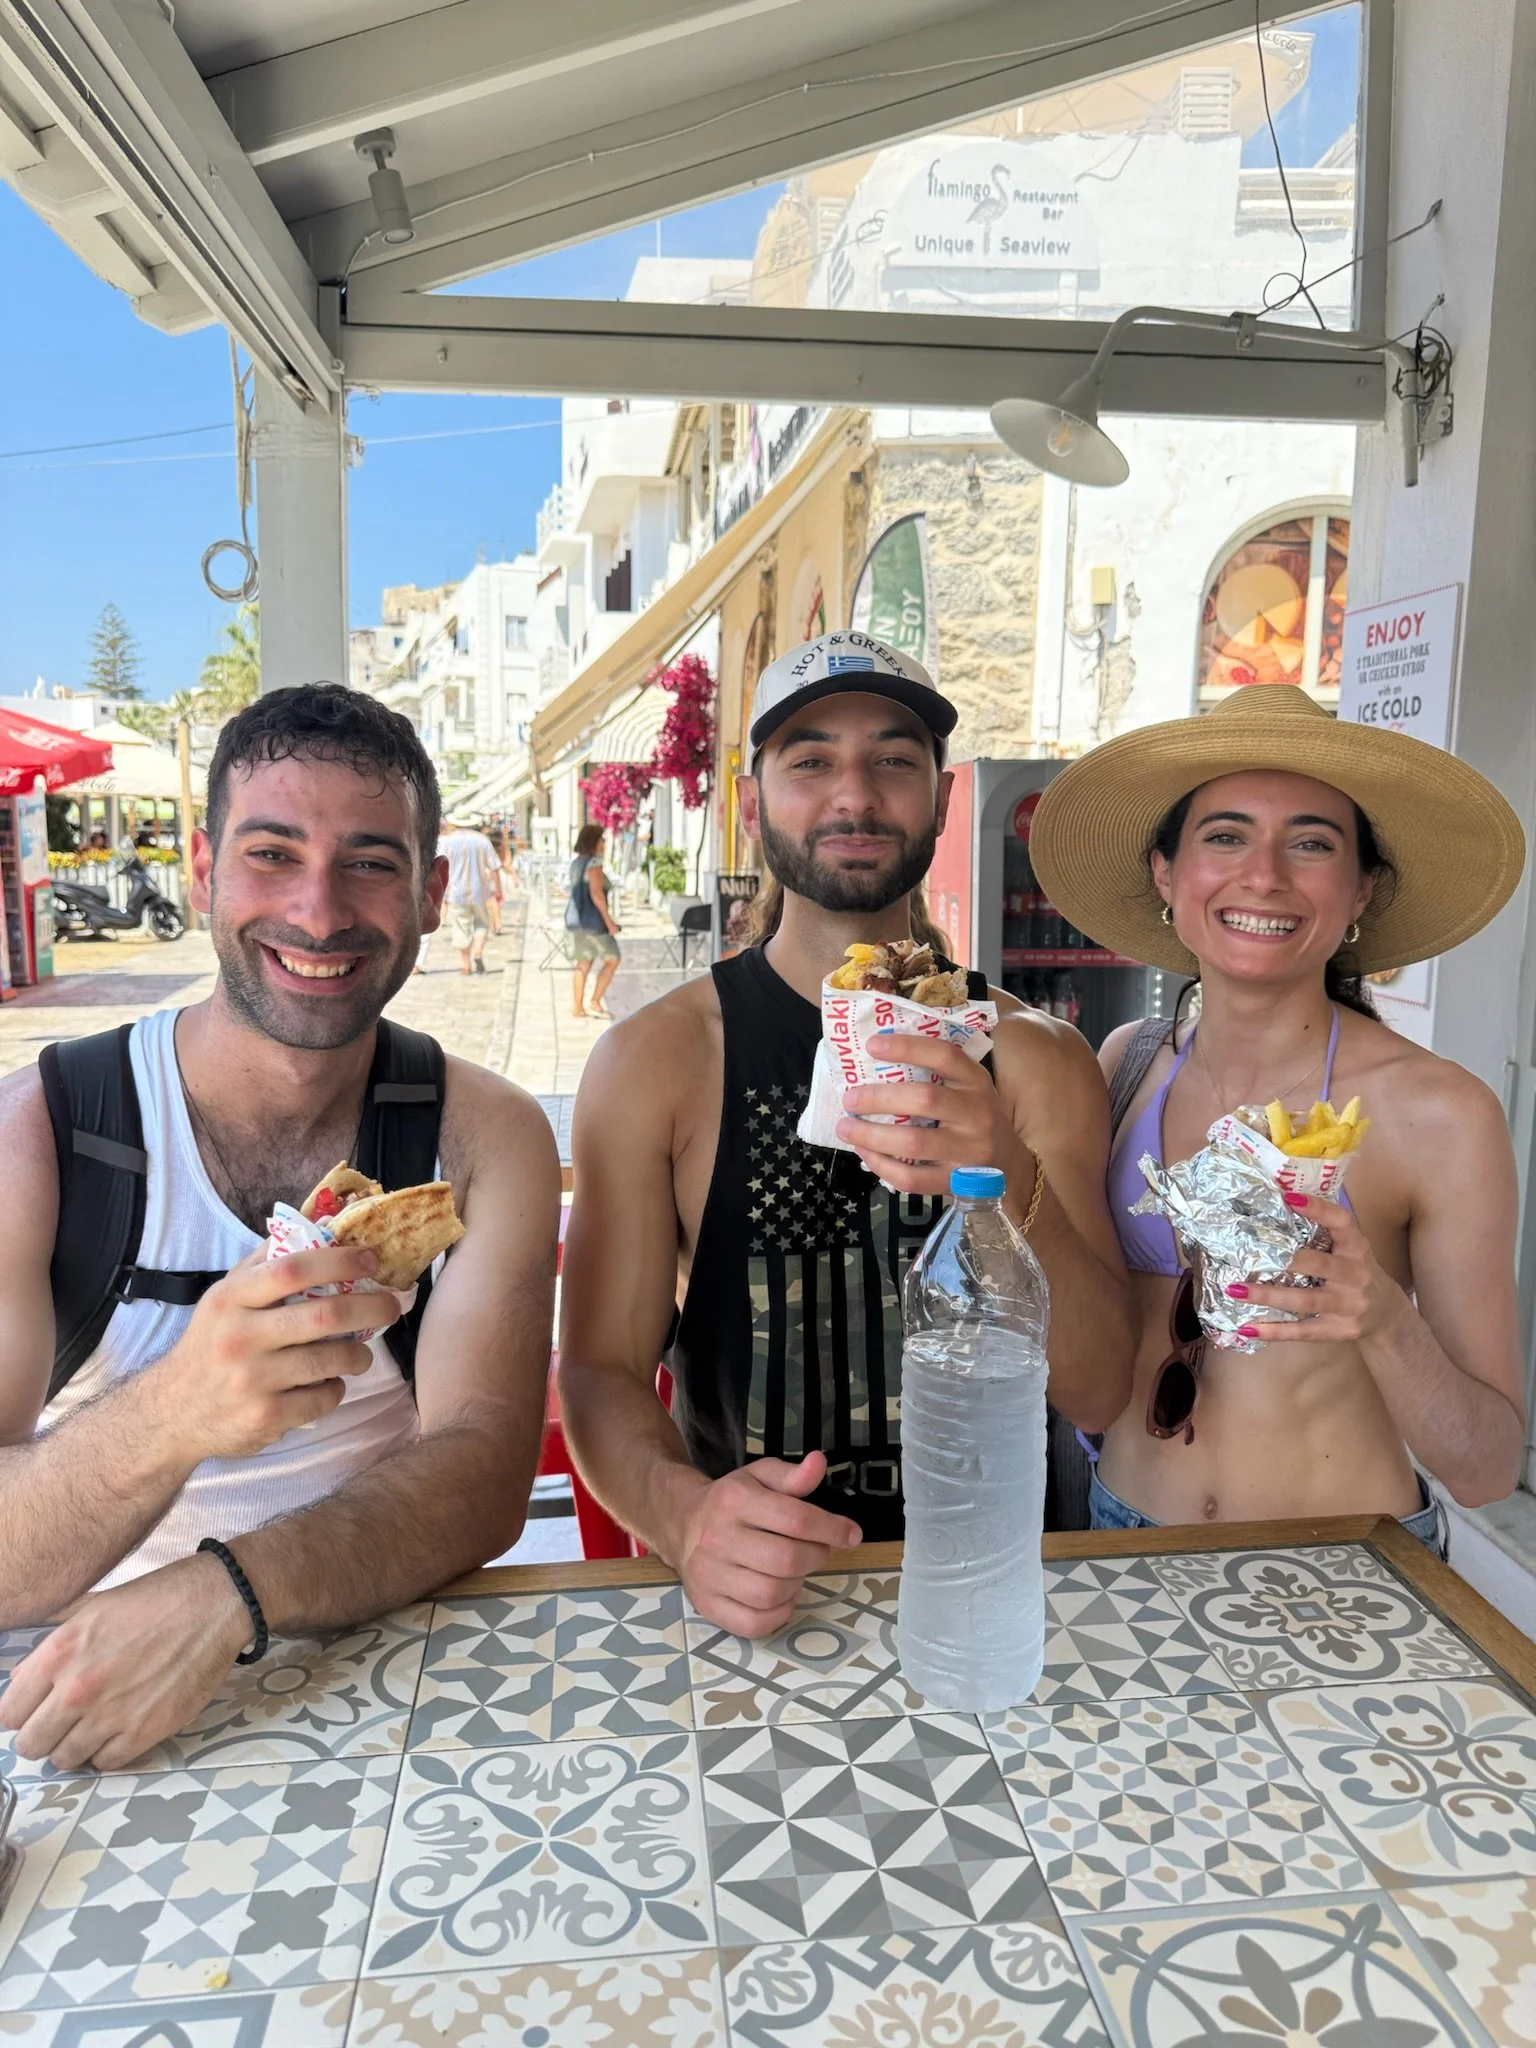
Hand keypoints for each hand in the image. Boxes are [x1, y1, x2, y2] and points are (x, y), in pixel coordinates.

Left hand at [0, 1553, 250, 1770]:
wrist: (213, 1604)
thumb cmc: (154, 1600)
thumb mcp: (90, 1611)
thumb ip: (50, 1650)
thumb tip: (21, 1683)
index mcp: (59, 1653)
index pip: (8, 1714)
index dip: (21, 1714)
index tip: (35, 1712)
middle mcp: (77, 1689)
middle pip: (31, 1745)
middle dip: (43, 1736)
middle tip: (62, 1724)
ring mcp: (110, 1714)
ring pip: (65, 1759)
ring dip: (75, 1746)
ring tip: (95, 1725)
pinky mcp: (144, 1732)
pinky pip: (105, 1764)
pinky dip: (108, 1751)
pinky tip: (121, 1728)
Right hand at [148, 1246, 399, 1465]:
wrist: (172, 1412)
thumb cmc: (211, 1343)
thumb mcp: (226, 1297)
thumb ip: (267, 1262)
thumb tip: (322, 1223)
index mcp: (231, 1299)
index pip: (293, 1269)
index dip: (339, 1261)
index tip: (370, 1260)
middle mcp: (239, 1337)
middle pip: (324, 1316)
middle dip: (370, 1308)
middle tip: (391, 1307)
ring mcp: (252, 1380)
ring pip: (330, 1360)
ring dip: (359, 1354)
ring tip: (360, 1353)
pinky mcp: (264, 1416)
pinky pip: (323, 1398)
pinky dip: (336, 1388)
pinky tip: (329, 1383)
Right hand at [675, 1452, 862, 1638]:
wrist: (681, 1524)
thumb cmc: (729, 1501)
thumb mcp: (759, 1477)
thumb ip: (792, 1475)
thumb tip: (818, 1463)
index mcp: (734, 1501)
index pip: (795, 1519)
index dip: (832, 1529)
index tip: (852, 1534)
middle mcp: (718, 1538)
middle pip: (787, 1560)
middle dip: (816, 1557)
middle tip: (818, 1550)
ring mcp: (709, 1576)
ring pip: (771, 1594)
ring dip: (796, 1585)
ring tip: (795, 1570)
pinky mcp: (707, 1605)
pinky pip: (754, 1623)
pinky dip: (778, 1613)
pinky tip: (781, 1594)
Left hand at [837, 1032, 1027, 1197]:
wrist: (1009, 1164)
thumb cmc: (975, 1115)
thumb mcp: (969, 1087)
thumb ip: (936, 1072)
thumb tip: (876, 1056)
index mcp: (977, 1082)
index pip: (945, 1056)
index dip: (908, 1047)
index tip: (872, 1045)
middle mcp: (978, 1114)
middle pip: (925, 1100)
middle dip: (880, 1098)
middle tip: (850, 1098)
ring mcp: (969, 1151)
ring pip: (914, 1142)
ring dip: (872, 1135)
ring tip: (845, 1127)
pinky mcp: (956, 1182)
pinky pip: (913, 1178)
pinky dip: (882, 1166)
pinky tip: (865, 1153)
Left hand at [1228, 1195, 1406, 1345]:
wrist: (1387, 1314)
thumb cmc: (1355, 1271)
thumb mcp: (1350, 1248)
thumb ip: (1323, 1231)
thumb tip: (1277, 1203)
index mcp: (1357, 1247)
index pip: (1342, 1222)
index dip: (1318, 1209)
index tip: (1289, 1198)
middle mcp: (1356, 1274)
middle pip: (1319, 1265)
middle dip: (1285, 1260)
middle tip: (1248, 1253)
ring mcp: (1349, 1305)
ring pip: (1306, 1300)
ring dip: (1268, 1296)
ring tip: (1235, 1290)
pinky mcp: (1339, 1330)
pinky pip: (1304, 1330)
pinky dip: (1275, 1330)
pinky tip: (1248, 1328)